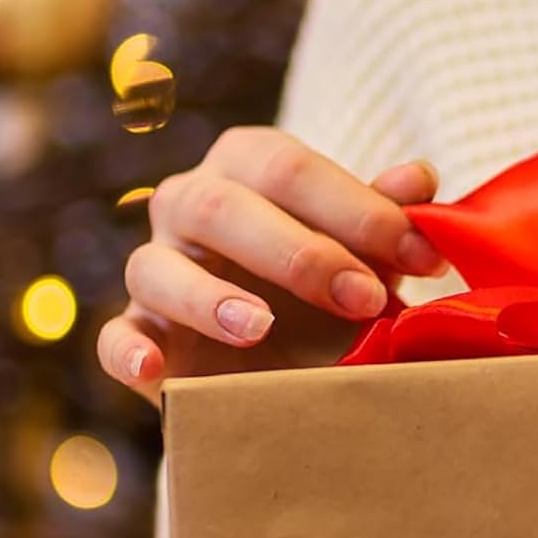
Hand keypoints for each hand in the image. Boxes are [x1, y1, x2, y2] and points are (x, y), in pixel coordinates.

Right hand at [98, 126, 444, 404]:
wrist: (297, 360)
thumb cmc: (336, 285)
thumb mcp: (371, 252)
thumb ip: (391, 218)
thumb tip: (420, 178)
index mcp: (249, 166)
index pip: (291, 168)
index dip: (359, 210)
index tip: (424, 260)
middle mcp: (191, 203)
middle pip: (221, 207)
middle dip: (301, 254)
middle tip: (365, 300)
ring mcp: (157, 267)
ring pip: (156, 267)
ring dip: (210, 297)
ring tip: (260, 326)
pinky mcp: (139, 333)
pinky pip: (114, 337)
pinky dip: (129, 352)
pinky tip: (154, 372)